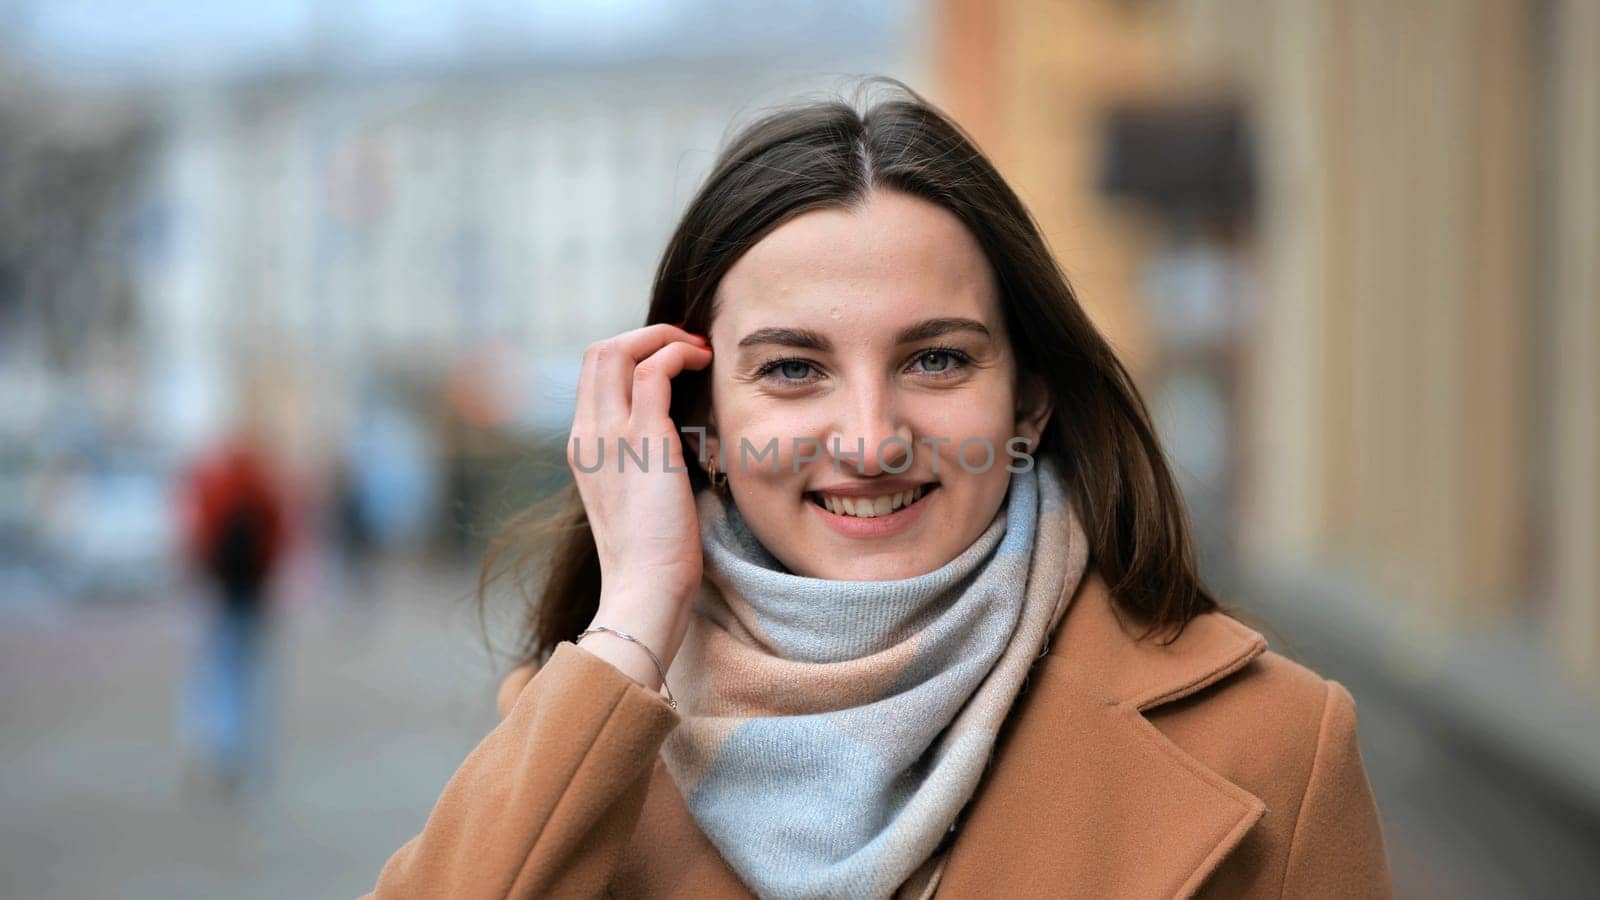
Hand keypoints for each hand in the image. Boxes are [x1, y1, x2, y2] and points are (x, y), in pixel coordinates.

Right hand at [567, 323, 712, 688]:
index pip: (594, 373)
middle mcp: (588, 434)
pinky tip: (704, 363)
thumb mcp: (634, 496)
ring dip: (665, 338)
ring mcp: (609, 434)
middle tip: (688, 346)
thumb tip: (672, 435)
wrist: (645, 587)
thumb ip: (639, 460)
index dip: (632, 352)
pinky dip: (678, 353)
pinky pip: (653, 369)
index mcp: (583, 446)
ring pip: (619, 349)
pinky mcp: (642, 438)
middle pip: (599, 351)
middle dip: (646, 335)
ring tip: (699, 350)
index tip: (670, 360)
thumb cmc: (652, 554)